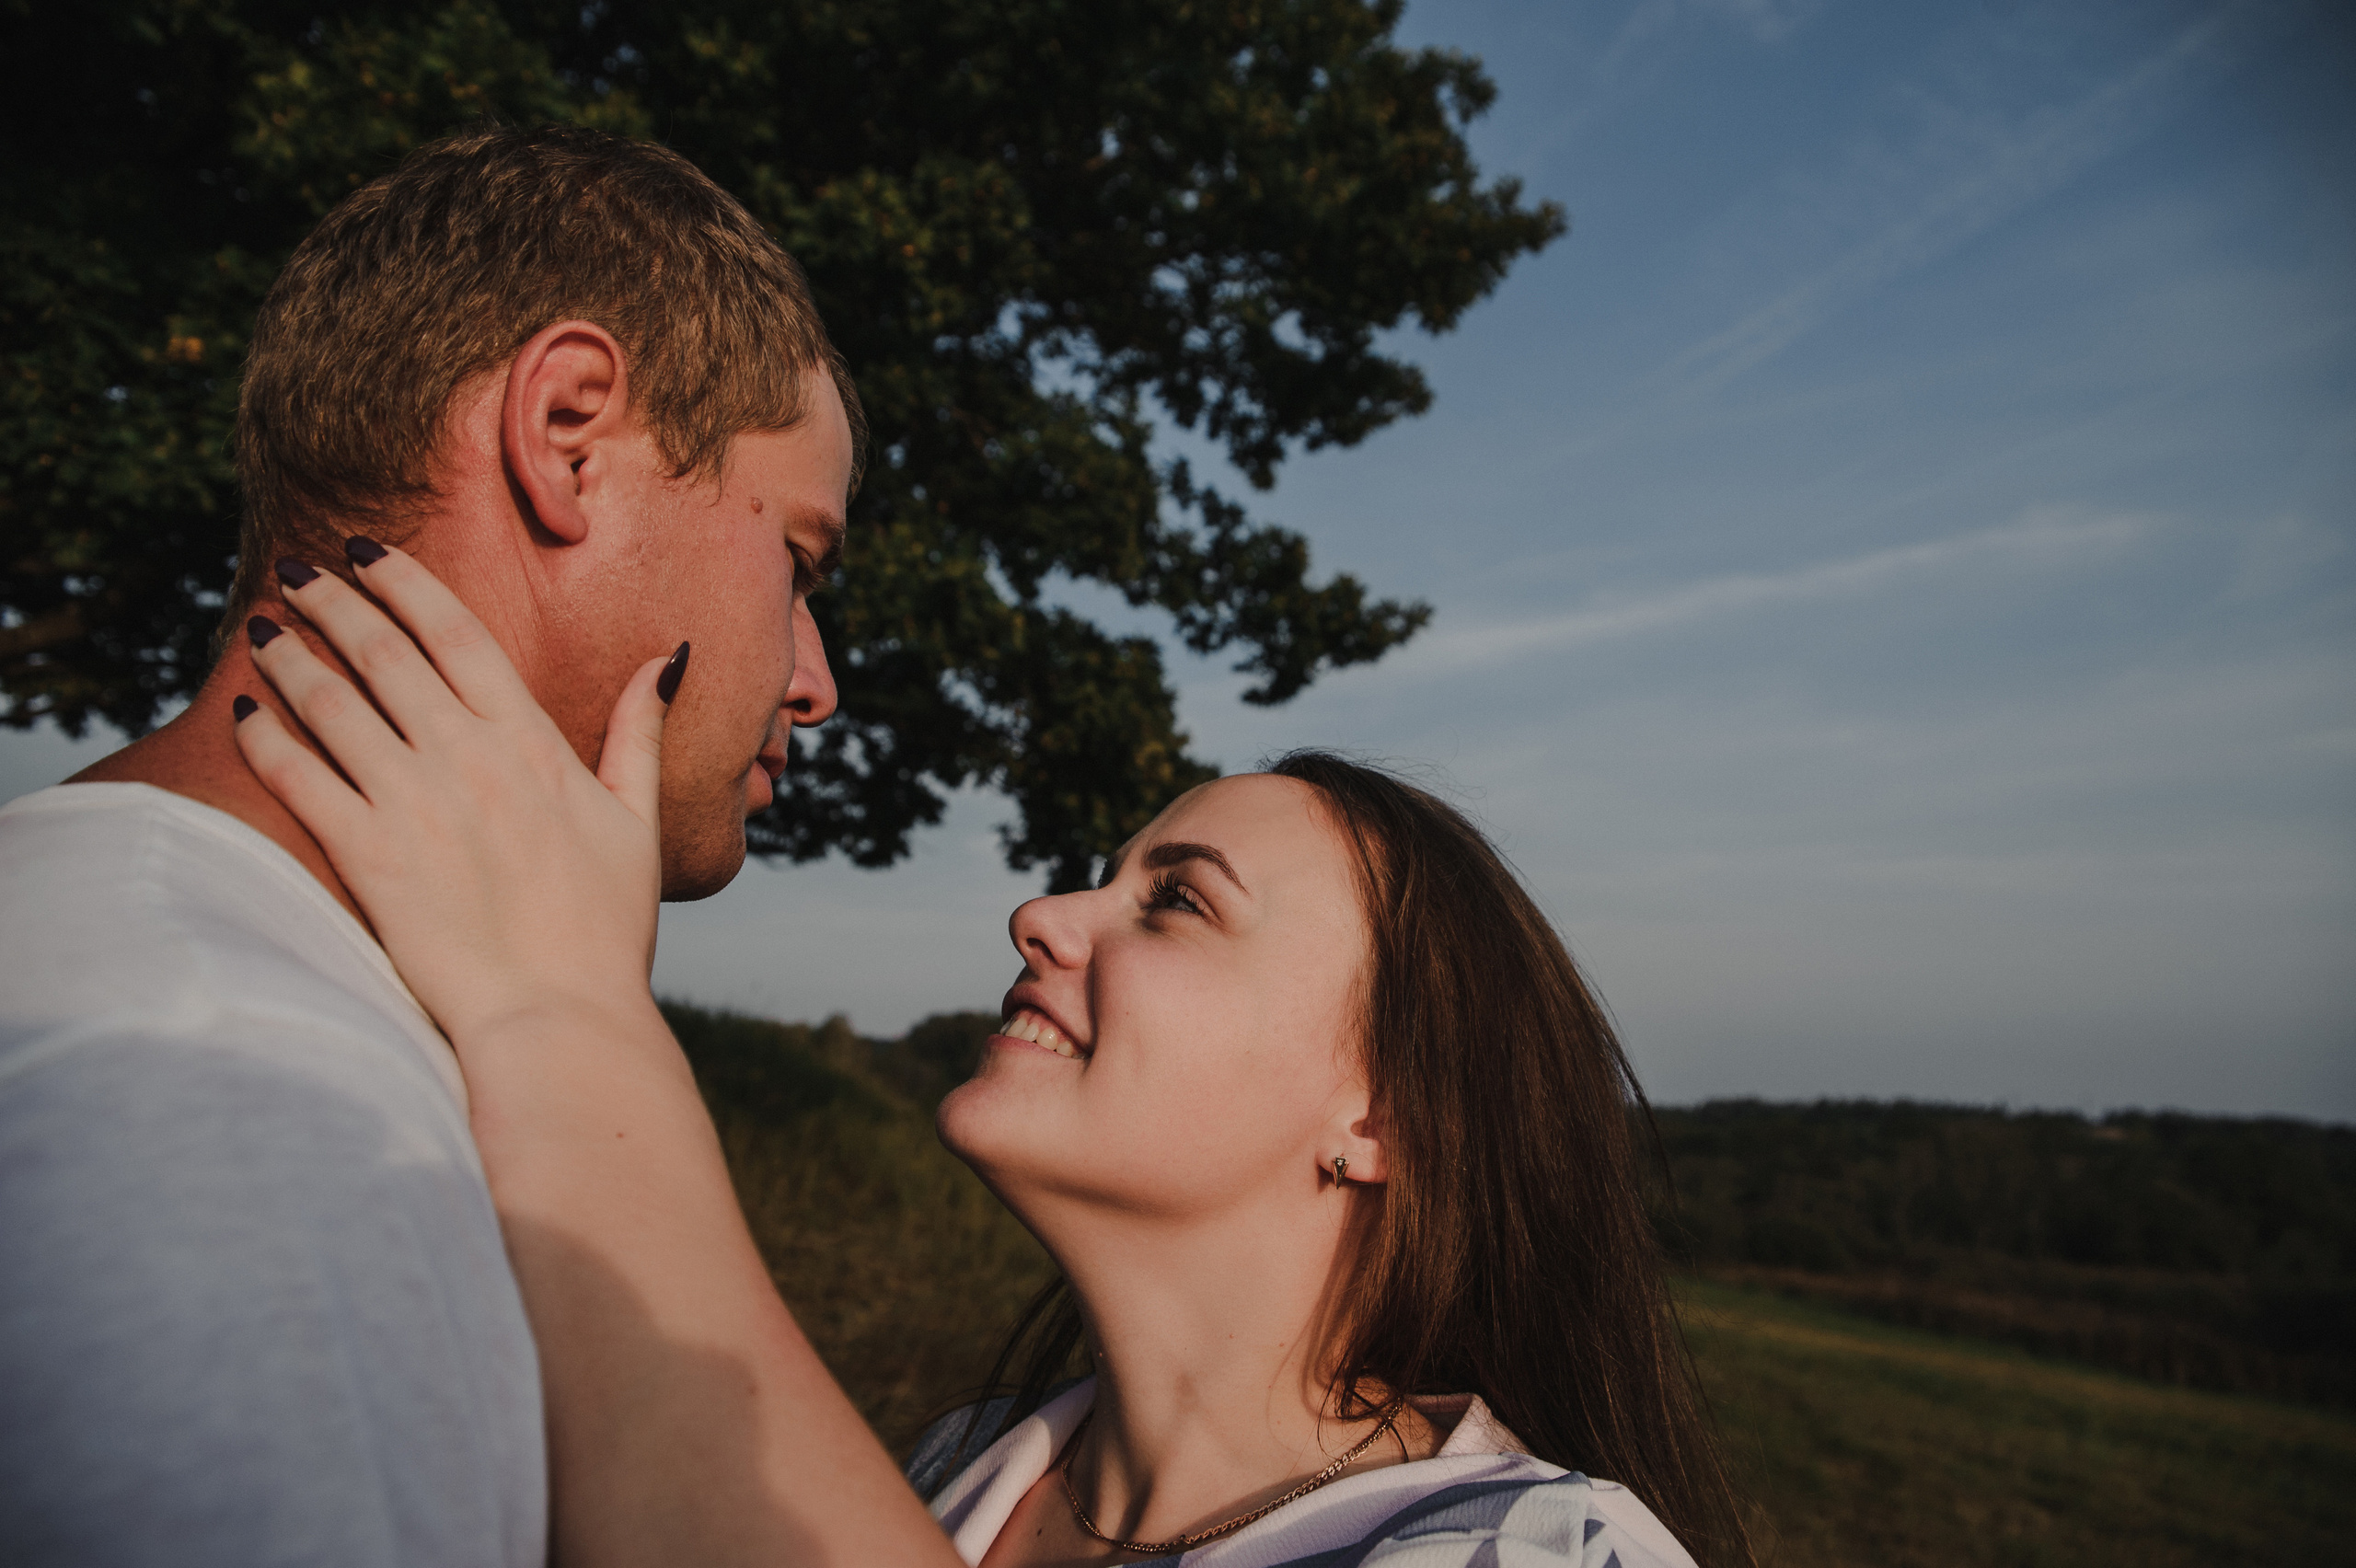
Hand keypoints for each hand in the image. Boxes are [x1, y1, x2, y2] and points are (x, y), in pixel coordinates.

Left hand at [234, 541, 680, 1045]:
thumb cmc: (605, 928)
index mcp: (530, 741)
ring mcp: (412, 803)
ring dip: (290, 655)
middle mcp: (466, 757)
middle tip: (297, 571)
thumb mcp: (638, 820)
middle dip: (332, 600)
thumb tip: (668, 657)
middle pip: (382, 651)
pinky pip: (299, 778)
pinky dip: (266, 737)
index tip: (364, 551)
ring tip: (259, 629)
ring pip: (332, 702)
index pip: (454, 631)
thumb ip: (639, 733)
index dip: (402, 581)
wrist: (558, 1016)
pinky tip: (246, 713)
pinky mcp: (367, 856)